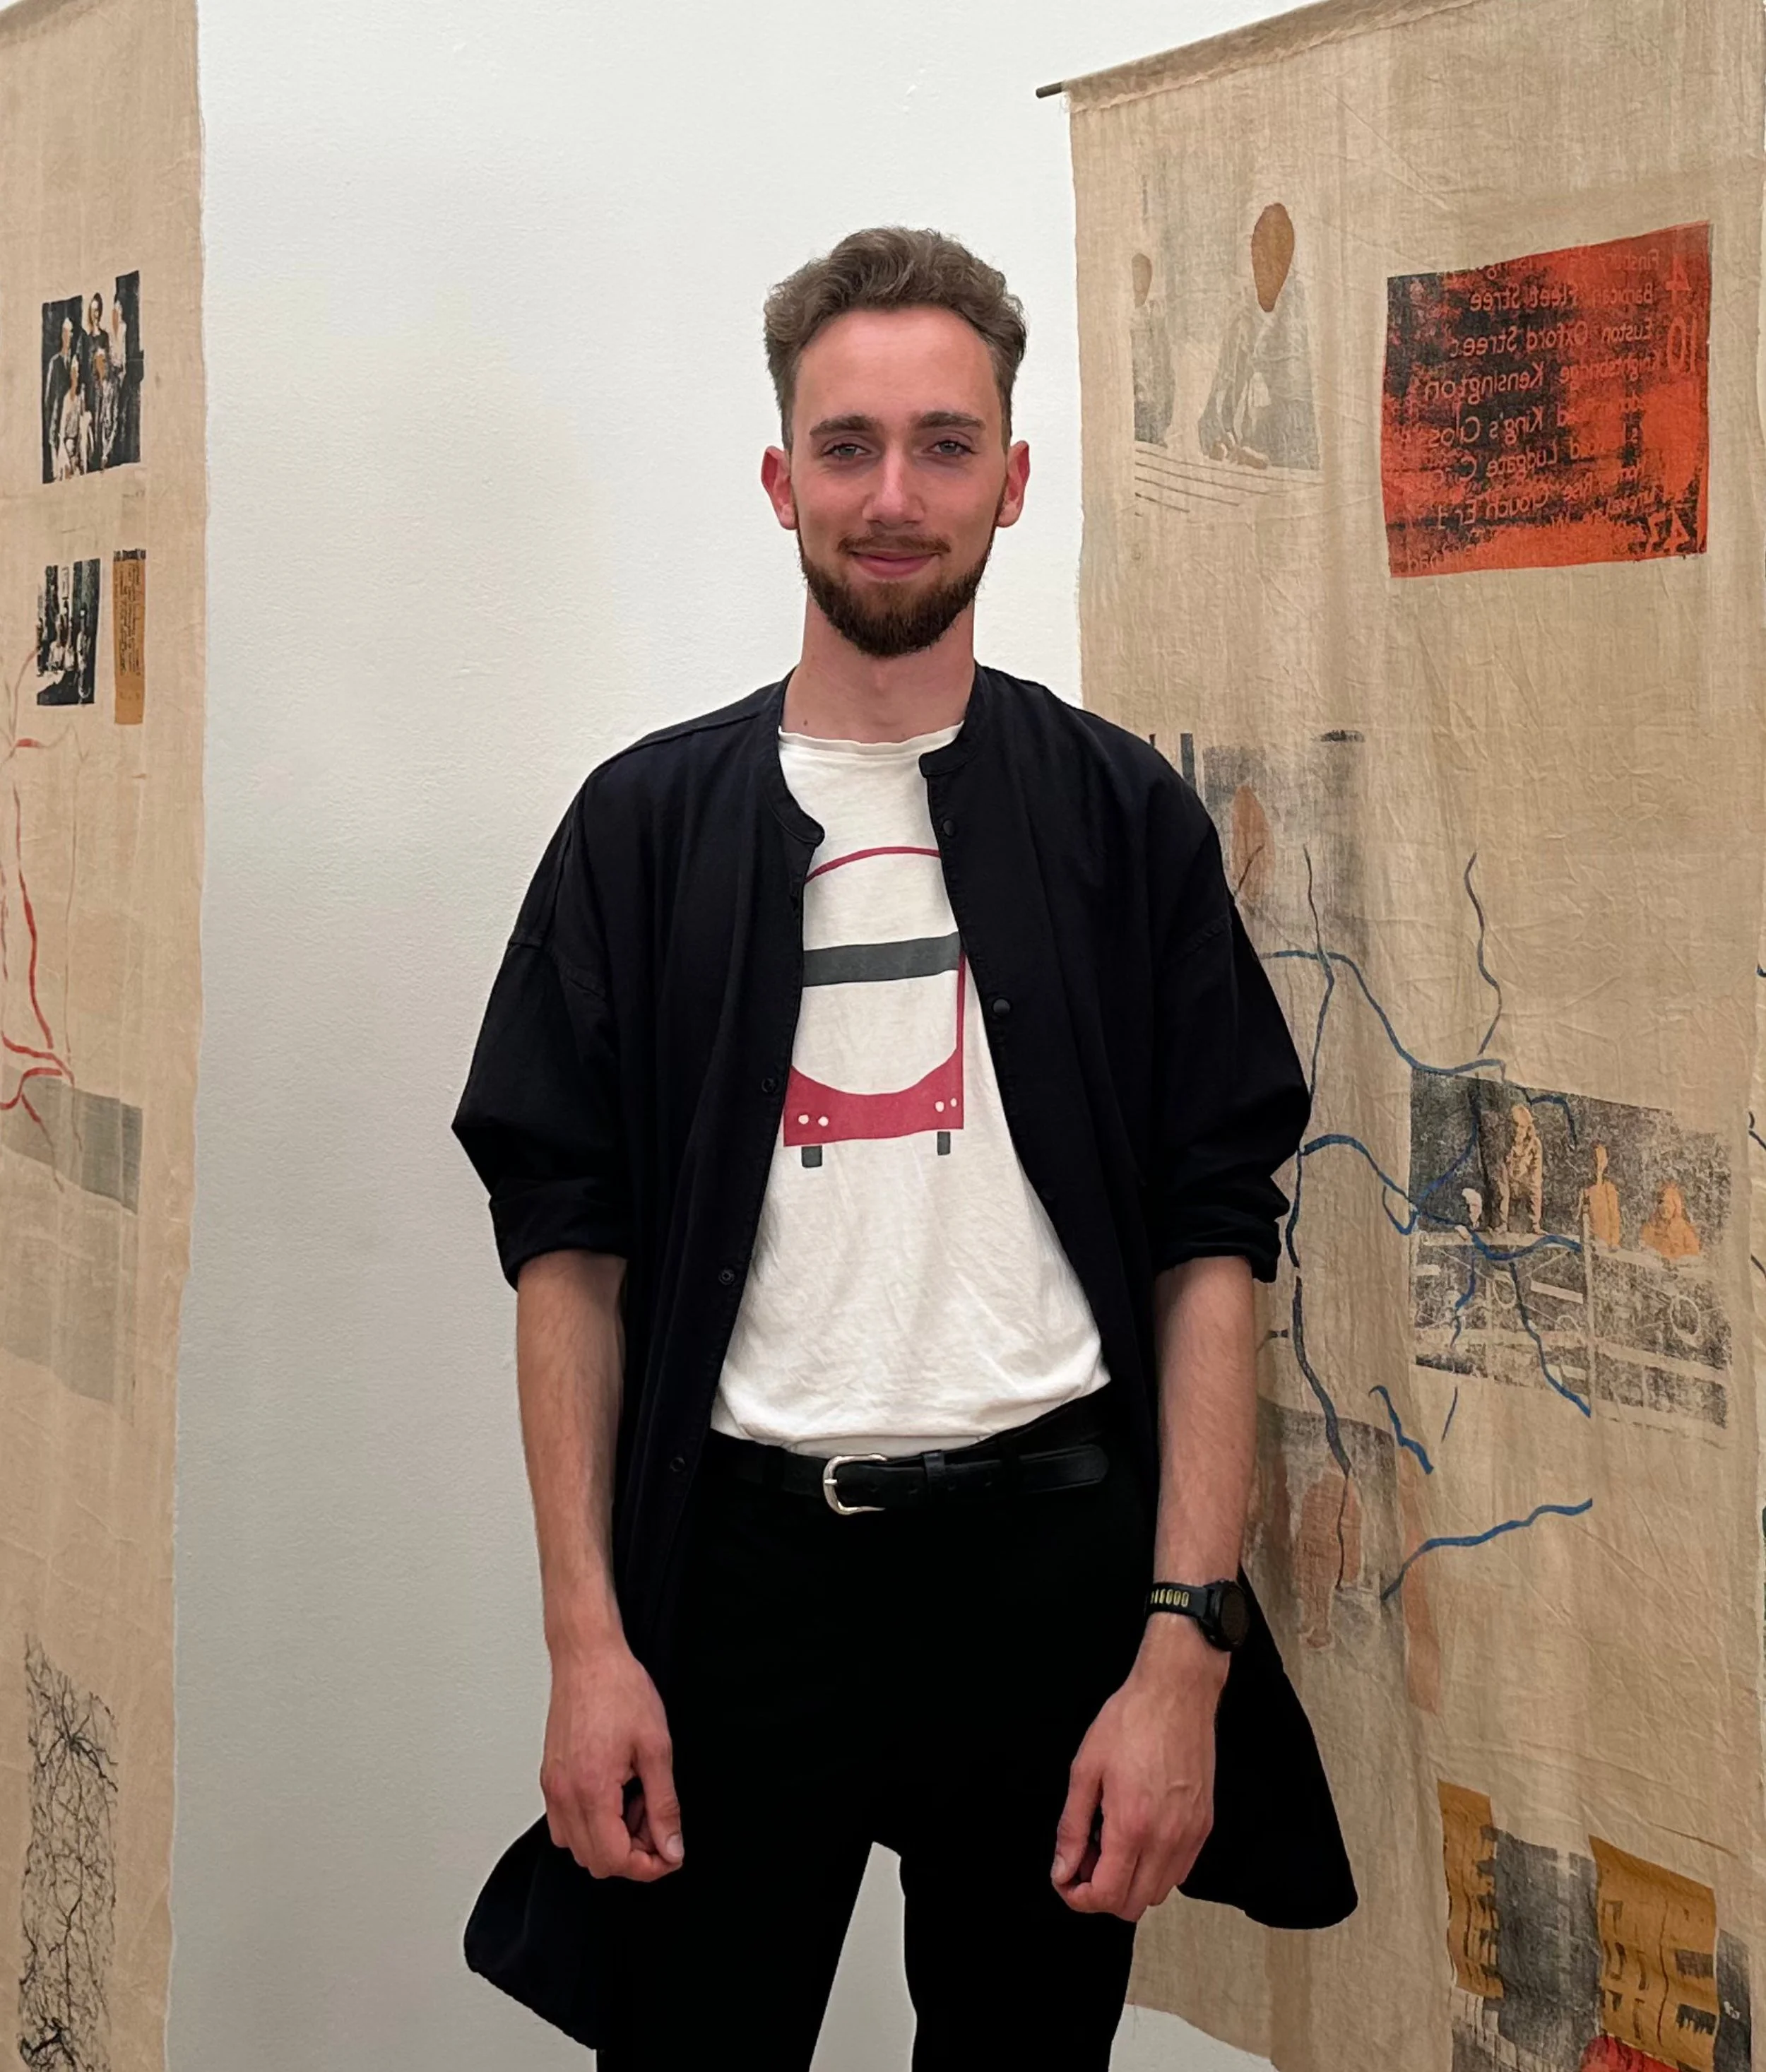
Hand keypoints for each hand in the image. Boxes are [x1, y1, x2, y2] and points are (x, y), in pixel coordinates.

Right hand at [540, 1636, 683, 1880]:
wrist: (587, 1657)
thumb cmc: (619, 1689)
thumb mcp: (657, 1748)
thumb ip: (664, 1805)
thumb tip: (671, 1847)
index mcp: (592, 1790)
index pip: (615, 1860)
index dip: (649, 1866)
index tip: (670, 1852)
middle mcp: (564, 1795)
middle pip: (596, 1861)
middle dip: (632, 1852)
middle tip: (657, 1820)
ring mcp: (552, 1788)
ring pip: (578, 1847)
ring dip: (611, 1839)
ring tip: (636, 1800)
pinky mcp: (550, 1778)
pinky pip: (565, 1824)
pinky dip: (592, 1823)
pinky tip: (615, 1793)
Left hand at [1050, 1616, 1226, 1919]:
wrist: (1176, 1693)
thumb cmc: (1129, 1722)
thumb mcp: (1085, 1769)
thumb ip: (1072, 1828)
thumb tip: (1062, 1869)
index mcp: (1132, 1825)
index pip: (1107, 1895)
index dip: (1078, 1897)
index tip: (1065, 1877)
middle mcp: (1167, 1839)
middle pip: (1133, 1905)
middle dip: (1102, 1893)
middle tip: (1086, 1857)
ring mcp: (1191, 1835)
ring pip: (1158, 1893)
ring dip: (1130, 1881)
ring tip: (1111, 1841)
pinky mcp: (1204, 1826)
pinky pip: (1179, 1871)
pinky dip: (1155, 1868)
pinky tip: (1138, 1834)